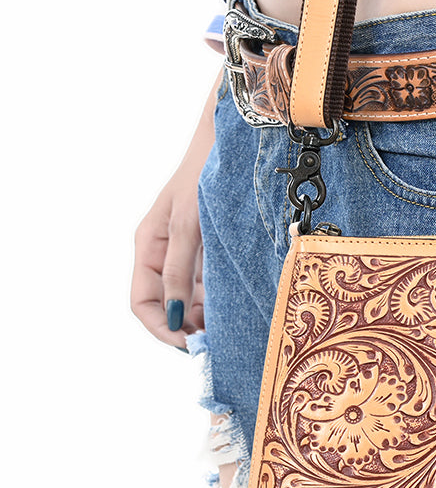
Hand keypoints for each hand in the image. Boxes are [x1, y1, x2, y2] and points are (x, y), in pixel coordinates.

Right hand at [131, 70, 220, 347]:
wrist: (231, 143)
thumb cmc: (204, 178)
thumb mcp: (190, 226)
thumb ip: (181, 272)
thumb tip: (176, 317)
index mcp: (150, 248)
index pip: (143, 303)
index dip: (162, 329)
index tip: (190, 345)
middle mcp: (165, 253)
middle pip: (168, 305)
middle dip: (188, 327)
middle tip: (219, 342)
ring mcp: (188, 252)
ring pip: (192, 298)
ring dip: (207, 316)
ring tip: (233, 325)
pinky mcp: (210, 249)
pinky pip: (210, 284)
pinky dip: (221, 298)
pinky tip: (239, 304)